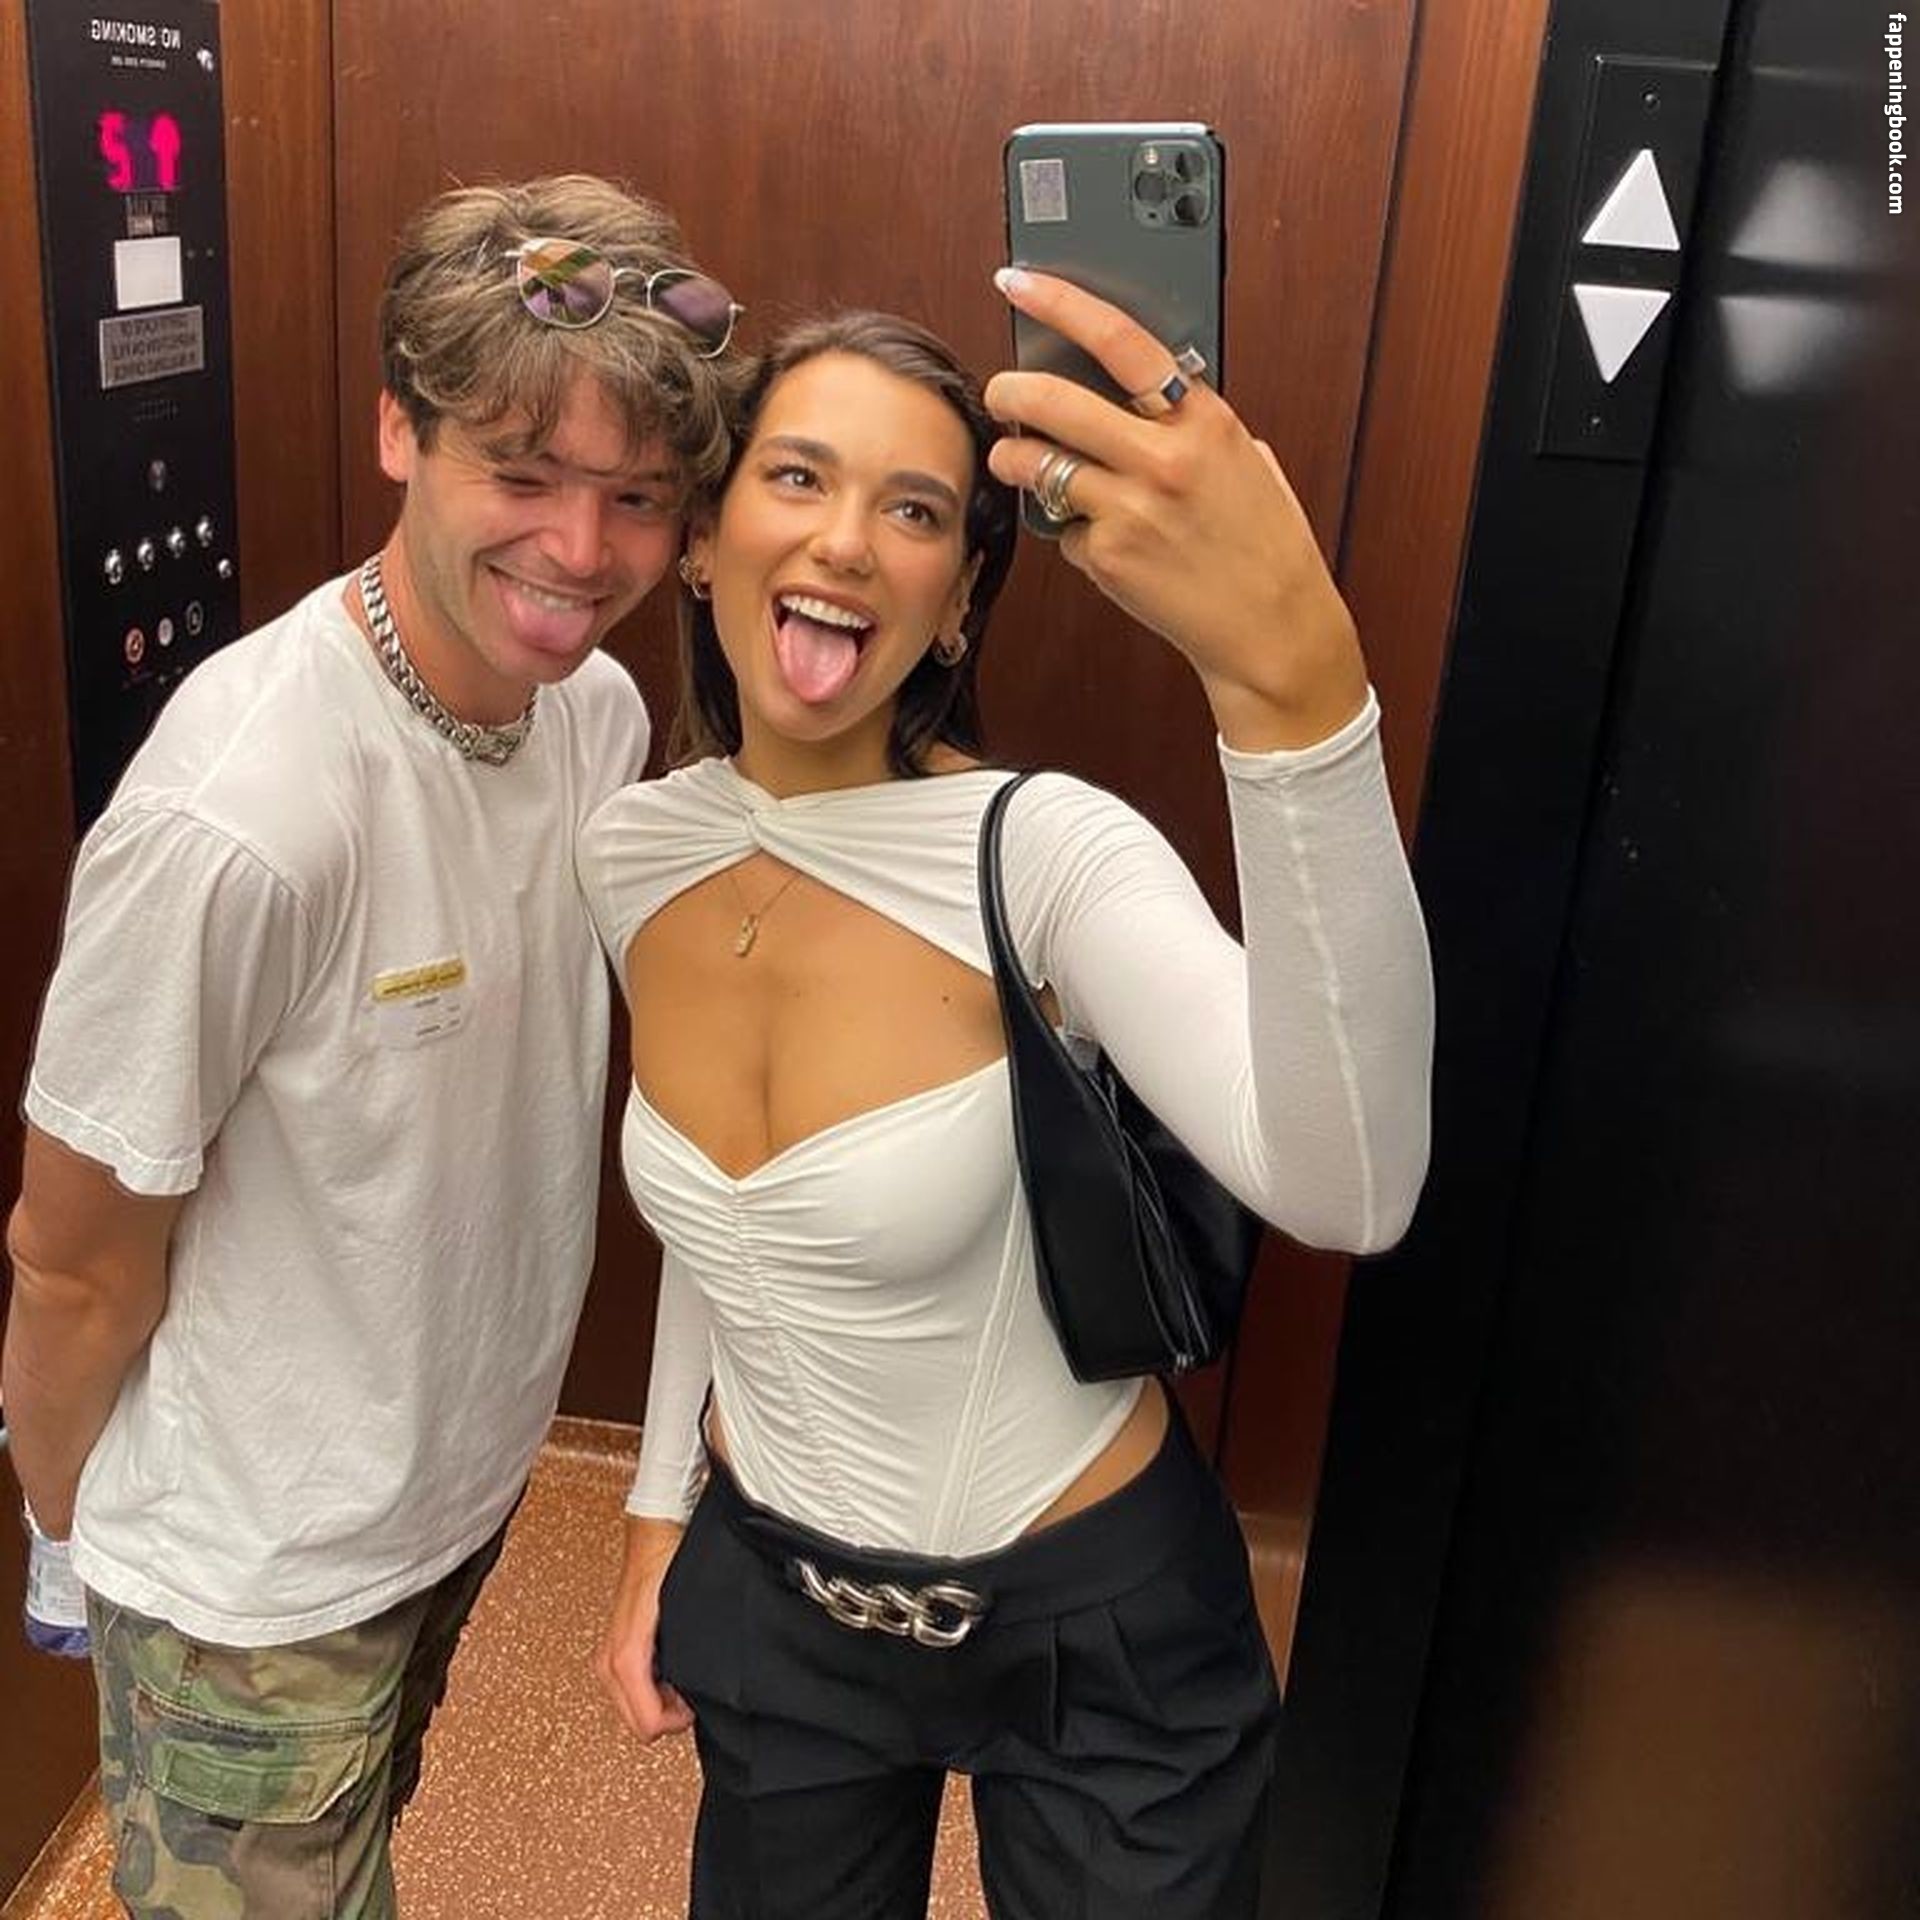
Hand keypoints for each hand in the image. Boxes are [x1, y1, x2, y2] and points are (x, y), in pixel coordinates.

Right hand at [595, 1515, 694, 1740]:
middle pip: (638, 1724)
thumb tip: (695, 1699)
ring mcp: (607, 1657)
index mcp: (626, 1657)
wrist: (654, 1535)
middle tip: (689, 1688)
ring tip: (680, 1673)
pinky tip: (668, 1664)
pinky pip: (631, 1689)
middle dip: (667, 1714)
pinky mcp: (612, 1650)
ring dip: (659, 1700)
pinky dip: (652, 1687)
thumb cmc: (670, 1567)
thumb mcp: (685, 1619)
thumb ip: (686, 1663)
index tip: (695, 1702)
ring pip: (633, 1709)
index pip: (647, 1725)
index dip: (678, 1722)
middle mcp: (609, 1661)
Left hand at [985, 268, 1368, 750]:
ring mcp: (1131, 509)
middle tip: (998, 393)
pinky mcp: (1109, 557)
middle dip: (1010, 391)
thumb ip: (1186, 424)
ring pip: (1038, 466)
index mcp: (1204, 420)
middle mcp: (1165, 459)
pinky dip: (1071, 530)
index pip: (1119, 340)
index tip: (1019, 281)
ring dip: (1014, 459)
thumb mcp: (1242, 460)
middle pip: (1055, 401)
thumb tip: (1122, 391)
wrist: (1272, 626)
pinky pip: (1064, 529)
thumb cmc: (1261, 541)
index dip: (1060, 302)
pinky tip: (1101, 540)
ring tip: (1016, 461)